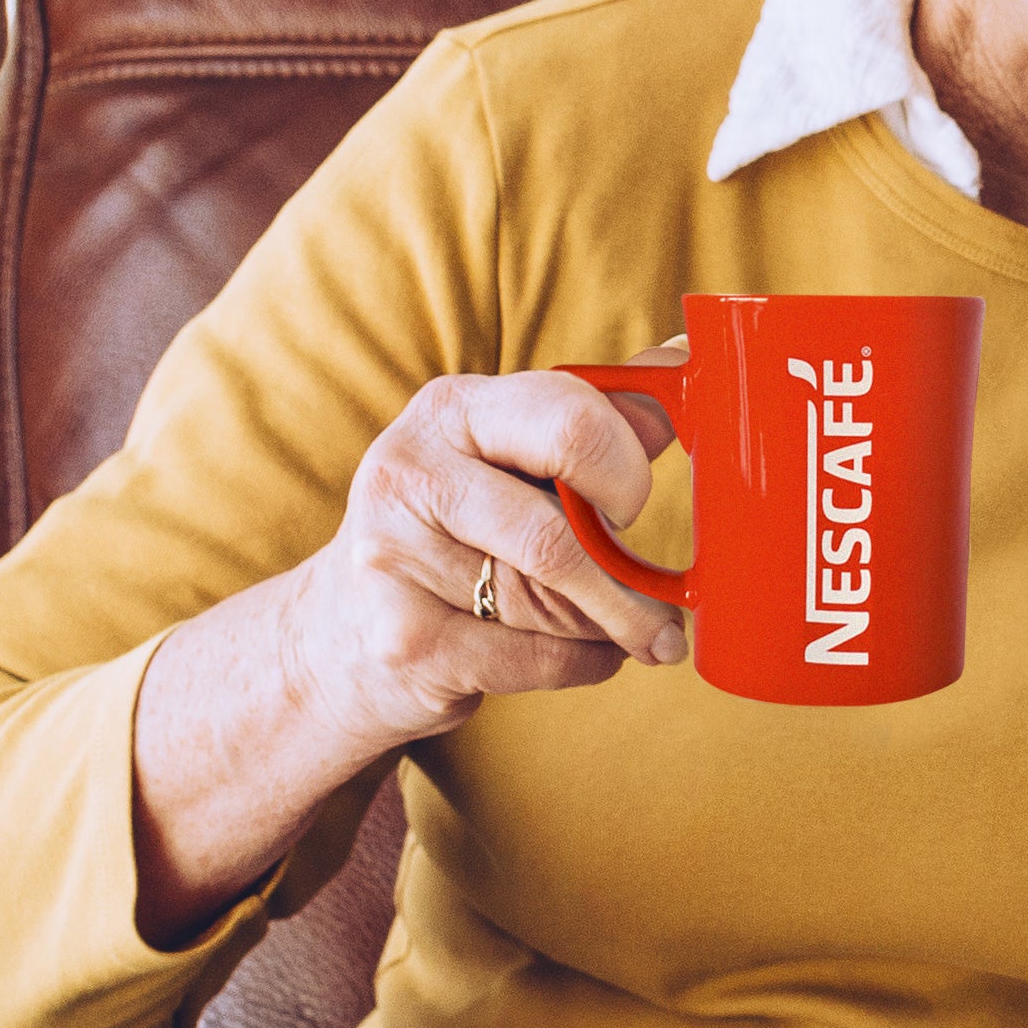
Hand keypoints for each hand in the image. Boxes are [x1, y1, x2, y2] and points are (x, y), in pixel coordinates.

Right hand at [127, 350, 695, 936]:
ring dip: (607, 627)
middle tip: (668, 610)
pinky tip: (582, 653)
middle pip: (557, 537)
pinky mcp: (402, 642)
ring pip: (551, 606)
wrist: (341, 633)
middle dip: (626, 583)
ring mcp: (392, 561)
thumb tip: (686, 364)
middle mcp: (408, 472)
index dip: (624, 472)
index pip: (568, 419)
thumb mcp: (510, 455)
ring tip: (626, 628)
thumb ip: (596, 415)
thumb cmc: (460, 527)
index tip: (635, 508)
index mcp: (451, 408)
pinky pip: (534, 660)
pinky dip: (581, 664)